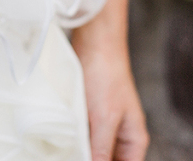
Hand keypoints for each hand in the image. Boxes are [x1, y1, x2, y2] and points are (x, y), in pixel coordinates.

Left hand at [73, 38, 149, 160]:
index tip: (86, 160)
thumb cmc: (106, 77)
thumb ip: (102, 149)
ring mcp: (103, 124)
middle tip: (69, 156)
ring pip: (91, 149)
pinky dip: (72, 140)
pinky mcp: (87, 114)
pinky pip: (80, 135)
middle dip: (90, 158)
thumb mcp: (105, 118)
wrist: (95, 43)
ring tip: (63, 151)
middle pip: (107, 159)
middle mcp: (120, 135)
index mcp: (133, 140)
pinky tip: (59, 142)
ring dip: (78, 151)